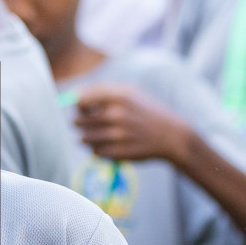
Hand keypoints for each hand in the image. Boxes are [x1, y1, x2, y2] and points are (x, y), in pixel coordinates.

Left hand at [72, 83, 190, 164]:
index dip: (77, 105)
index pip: (80, 100)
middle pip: (78, 121)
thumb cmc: (147, 111)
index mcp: (118, 97)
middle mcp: (116, 115)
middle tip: (88, 123)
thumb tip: (73, 96)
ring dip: (87, 137)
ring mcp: (117, 136)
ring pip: (84, 138)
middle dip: (80, 122)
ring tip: (99, 134)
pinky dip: (97, 149)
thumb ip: (102, 91)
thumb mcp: (130, 93)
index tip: (82, 108)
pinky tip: (108, 144)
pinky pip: (95, 152)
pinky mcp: (118, 153)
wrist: (171, 136)